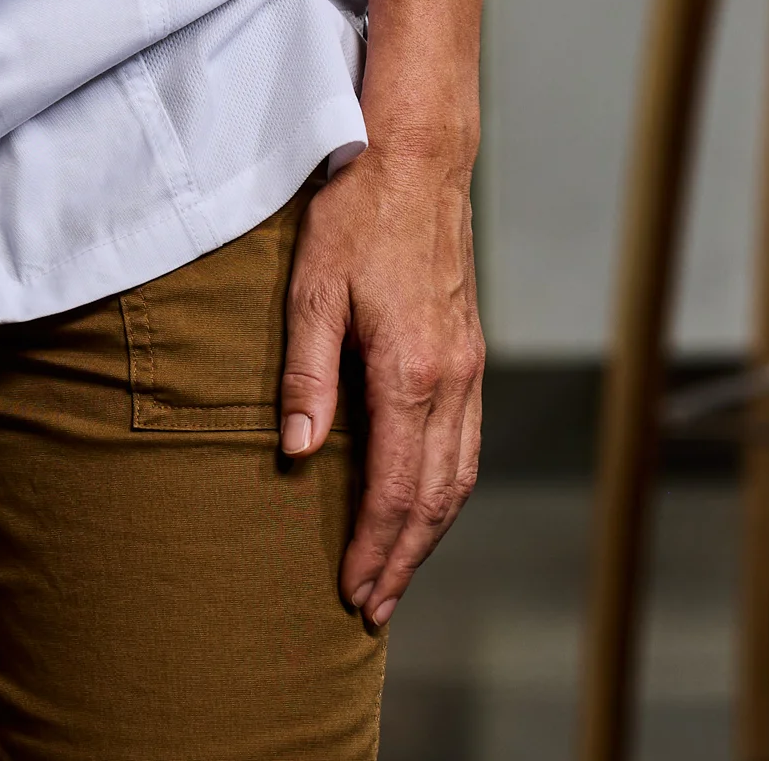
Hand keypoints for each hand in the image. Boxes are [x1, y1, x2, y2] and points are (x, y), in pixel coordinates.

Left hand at [277, 125, 483, 624]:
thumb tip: (298, 453)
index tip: (353, 589)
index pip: (397, 488)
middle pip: (436, 497)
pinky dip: (447, 490)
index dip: (375, 546)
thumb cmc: (356, 216)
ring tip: (397, 574)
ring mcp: (469, 368)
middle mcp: (452, 380)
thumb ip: (305, 375)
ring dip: (430, 533)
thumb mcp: (311, 289)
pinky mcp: (471, 354)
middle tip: (373, 608)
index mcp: (411, 371)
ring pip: (460, 476)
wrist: (416, 160)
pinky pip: (467, 443)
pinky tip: (426, 505)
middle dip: (404, 559)